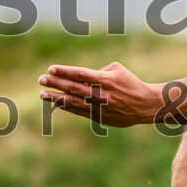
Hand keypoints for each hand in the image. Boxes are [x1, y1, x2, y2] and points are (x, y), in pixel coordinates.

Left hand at [39, 61, 164, 126]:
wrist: (145, 105)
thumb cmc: (130, 83)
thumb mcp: (118, 70)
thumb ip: (98, 71)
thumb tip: (82, 76)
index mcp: (105, 80)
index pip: (80, 74)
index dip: (64, 71)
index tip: (51, 69)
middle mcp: (101, 94)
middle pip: (74, 88)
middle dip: (56, 83)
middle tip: (41, 79)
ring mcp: (99, 107)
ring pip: (74, 102)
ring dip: (56, 97)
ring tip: (43, 93)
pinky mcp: (99, 117)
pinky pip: (79, 111)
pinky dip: (66, 107)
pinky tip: (56, 103)